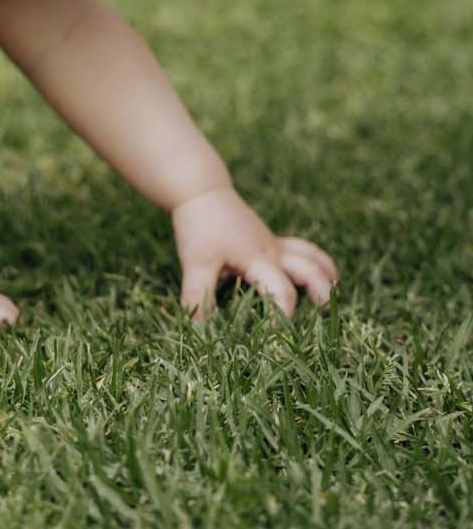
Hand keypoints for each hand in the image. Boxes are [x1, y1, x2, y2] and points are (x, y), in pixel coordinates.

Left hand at [171, 185, 338, 320]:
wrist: (200, 189)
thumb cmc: (200, 225)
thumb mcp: (195, 262)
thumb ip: (198, 297)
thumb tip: (198, 332)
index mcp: (259, 258)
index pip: (282, 291)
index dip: (282, 317)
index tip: (275, 338)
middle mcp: (272, 251)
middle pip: (309, 268)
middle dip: (321, 290)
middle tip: (327, 312)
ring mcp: (272, 243)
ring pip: (309, 255)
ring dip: (323, 272)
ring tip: (332, 293)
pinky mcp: (268, 238)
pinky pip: (298, 249)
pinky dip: (310, 261)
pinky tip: (310, 274)